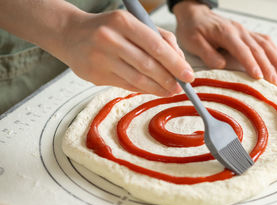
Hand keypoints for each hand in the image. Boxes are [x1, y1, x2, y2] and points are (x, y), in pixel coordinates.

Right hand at [57, 10, 193, 95]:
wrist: (70, 34)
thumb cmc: (108, 29)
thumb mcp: (134, 23)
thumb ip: (160, 38)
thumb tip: (180, 61)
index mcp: (123, 21)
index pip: (156, 46)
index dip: (175, 63)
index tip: (189, 75)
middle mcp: (110, 38)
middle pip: (148, 65)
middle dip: (169, 79)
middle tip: (181, 87)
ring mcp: (100, 58)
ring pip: (138, 79)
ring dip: (158, 88)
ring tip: (170, 91)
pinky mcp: (95, 75)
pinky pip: (126, 85)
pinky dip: (143, 90)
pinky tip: (153, 90)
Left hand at [173, 1, 276, 84]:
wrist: (195, 14)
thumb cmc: (193, 28)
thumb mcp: (193, 41)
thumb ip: (207, 53)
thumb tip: (221, 65)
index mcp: (226, 33)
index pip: (242, 50)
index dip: (251, 64)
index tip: (259, 77)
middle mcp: (239, 31)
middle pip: (258, 49)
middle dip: (268, 67)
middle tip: (275, 83)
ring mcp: (244, 31)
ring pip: (265, 45)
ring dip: (276, 60)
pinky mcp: (246, 34)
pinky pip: (264, 41)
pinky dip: (274, 51)